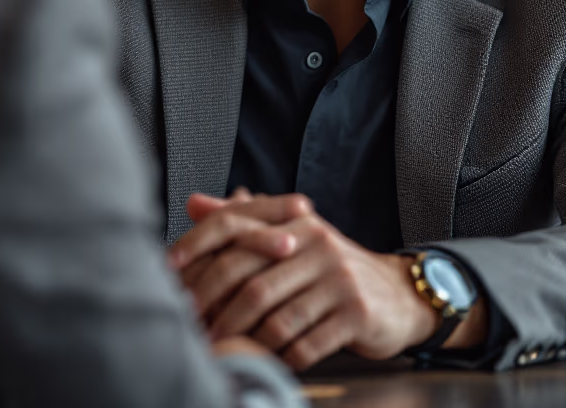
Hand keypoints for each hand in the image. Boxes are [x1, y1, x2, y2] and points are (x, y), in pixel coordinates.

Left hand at [170, 193, 445, 369]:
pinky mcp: (356, 312)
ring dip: (246, 343)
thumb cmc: (332, 269)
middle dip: (216, 313)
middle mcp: (317, 243)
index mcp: (296, 222)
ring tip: (227, 353)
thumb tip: (194, 202)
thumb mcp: (293, 238)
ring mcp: (338, 278)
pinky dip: (283, 358)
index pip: (236, 228)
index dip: (197, 250)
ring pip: (275, 319)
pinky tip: (273, 361)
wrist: (397, 294)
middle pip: (251, 282)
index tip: (168, 275)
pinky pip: (305, 345)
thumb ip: (245, 221)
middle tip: (195, 333)